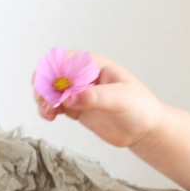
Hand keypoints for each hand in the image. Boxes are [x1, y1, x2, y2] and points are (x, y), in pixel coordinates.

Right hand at [34, 52, 164, 149]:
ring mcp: (79, 94)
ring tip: (48, 112)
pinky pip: (55, 106)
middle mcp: (84, 78)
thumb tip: (70, 97)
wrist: (144, 130)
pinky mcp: (76, 109)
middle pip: (54, 75)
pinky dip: (48, 110)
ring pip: (52, 92)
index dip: (53, 69)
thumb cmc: (140, 108)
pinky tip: (50, 116)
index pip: (67, 60)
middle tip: (44, 99)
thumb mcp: (120, 99)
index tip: (47, 83)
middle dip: (44, 86)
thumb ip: (94, 97)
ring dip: (44, 100)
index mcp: (95, 66)